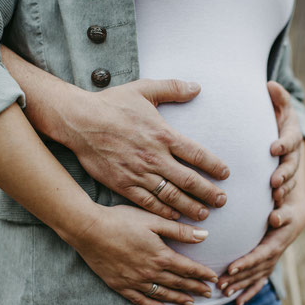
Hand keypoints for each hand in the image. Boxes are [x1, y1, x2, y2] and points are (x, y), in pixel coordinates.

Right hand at [58, 78, 229, 220]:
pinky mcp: (124, 184)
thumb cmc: (112, 103)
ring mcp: (139, 173)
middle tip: (222, 201)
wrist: (79, 121)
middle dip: (209, 192)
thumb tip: (196, 86)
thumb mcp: (144, 88)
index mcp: (163, 134)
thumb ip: (172, 87)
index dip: (215, 166)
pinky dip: (164, 211)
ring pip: (171, 196)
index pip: (197, 155)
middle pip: (189, 180)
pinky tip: (175, 217)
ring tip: (204, 213)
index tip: (225, 174)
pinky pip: (148, 202)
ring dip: (190, 206)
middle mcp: (155, 157)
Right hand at [69, 204, 218, 304]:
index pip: (187, 268)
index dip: (202, 274)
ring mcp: (134, 281)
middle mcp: (150, 272)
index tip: (213, 279)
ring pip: (162, 294)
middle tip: (208, 294)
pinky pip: (140, 300)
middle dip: (195, 288)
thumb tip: (205, 236)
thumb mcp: (152, 221)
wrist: (89, 230)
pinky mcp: (120, 285)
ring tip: (191, 304)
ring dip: (178, 299)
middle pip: (178, 283)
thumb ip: (179, 231)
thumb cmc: (121, 220)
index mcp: (160, 255)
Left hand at [216, 141, 304, 304]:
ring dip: (244, 282)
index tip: (231, 270)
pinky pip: (265, 269)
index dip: (249, 261)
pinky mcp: (276, 243)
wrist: (294, 158)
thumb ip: (283, 177)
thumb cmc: (286, 159)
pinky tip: (238, 300)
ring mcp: (283, 240)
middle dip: (242, 276)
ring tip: (222, 292)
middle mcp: (288, 234)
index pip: (268, 248)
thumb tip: (274, 206)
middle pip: (264, 262)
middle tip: (221, 286)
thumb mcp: (287, 166)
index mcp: (291, 221)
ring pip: (263, 268)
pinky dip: (252, 284)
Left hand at [267, 81, 302, 210]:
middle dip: (283, 173)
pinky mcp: (282, 179)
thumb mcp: (279, 106)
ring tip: (274, 196)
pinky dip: (280, 199)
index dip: (283, 144)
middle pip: (290, 165)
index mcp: (291, 135)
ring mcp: (288, 167)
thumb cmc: (275, 117)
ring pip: (289, 181)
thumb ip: (278, 97)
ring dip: (283, 188)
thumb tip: (270, 85)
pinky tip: (271, 209)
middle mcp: (292, 153)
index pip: (289, 140)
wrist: (278, 134)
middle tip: (274, 182)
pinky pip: (284, 190)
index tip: (273, 148)